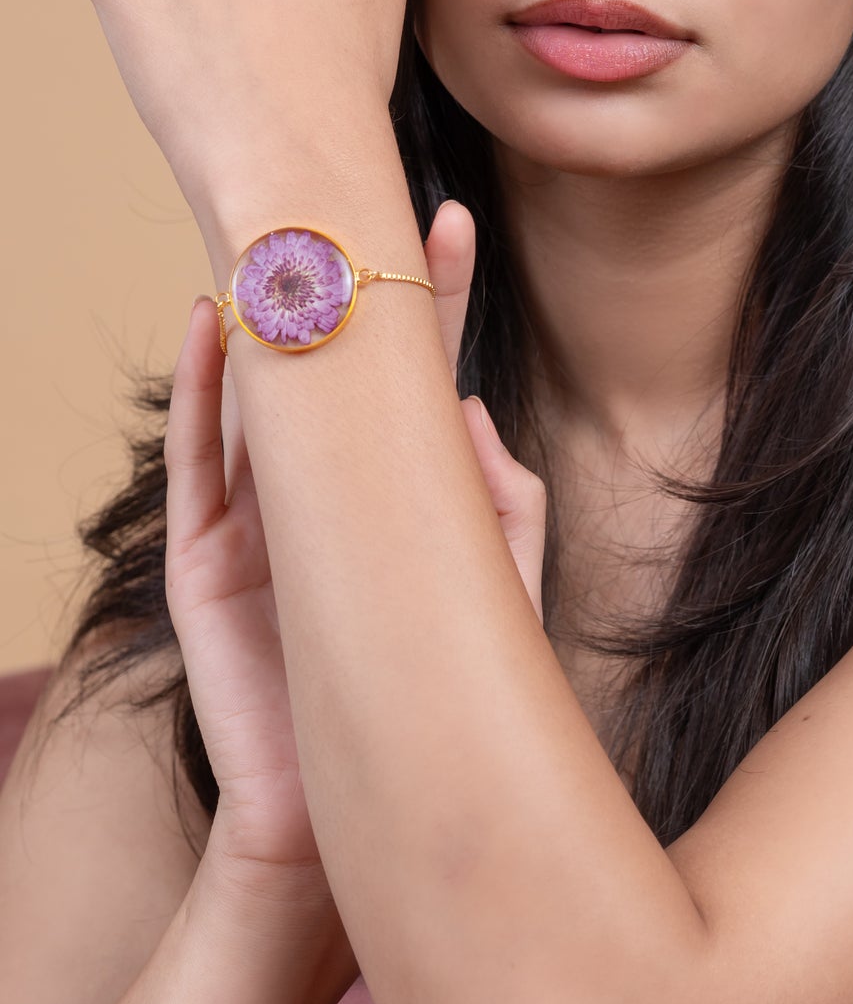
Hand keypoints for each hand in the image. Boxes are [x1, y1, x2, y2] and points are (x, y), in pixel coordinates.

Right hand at [166, 198, 547, 892]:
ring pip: (264, 394)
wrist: (354, 813)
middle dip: (350, 281)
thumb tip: (473, 406)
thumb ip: (502, 504)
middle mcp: (329, 488)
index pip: (417, 373)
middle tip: (360, 191)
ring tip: (284, 231)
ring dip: (273, 313)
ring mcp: (263, 519)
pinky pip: (200, 462)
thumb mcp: (494, 594)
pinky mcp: (205, 562)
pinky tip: (217, 322)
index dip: (434, 298)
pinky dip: (206, 392)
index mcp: (400, 491)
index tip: (452, 221)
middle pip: (337, 364)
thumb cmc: (438, 696)